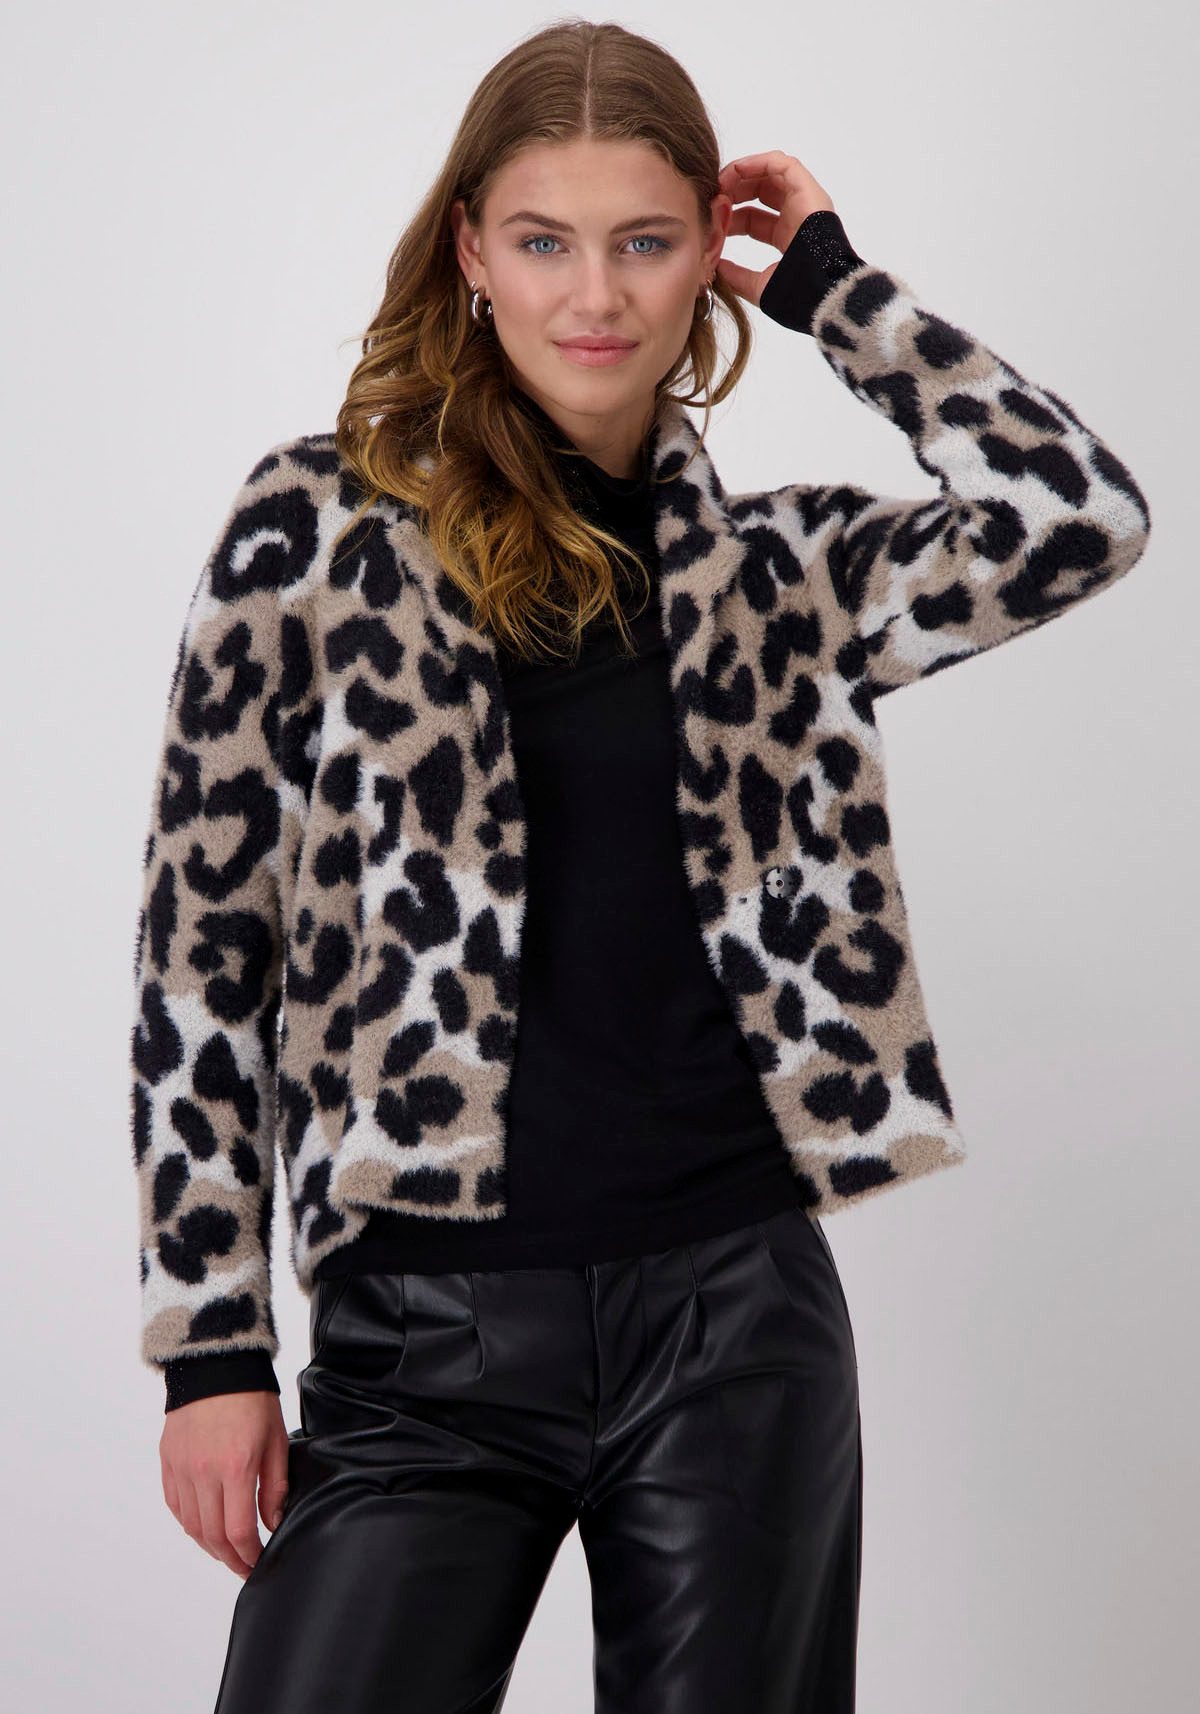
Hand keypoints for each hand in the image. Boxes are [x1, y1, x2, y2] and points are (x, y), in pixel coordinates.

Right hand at [160, 1391, 290, 1579]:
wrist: (216, 1364)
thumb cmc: (251, 1397)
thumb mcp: (276, 1438)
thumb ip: (275, 1486)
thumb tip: (273, 1523)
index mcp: (235, 1466)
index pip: (238, 1531)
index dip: (249, 1555)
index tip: (259, 1562)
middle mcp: (203, 1472)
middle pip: (212, 1536)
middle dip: (231, 1559)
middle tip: (244, 1566)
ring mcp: (182, 1468)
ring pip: (191, 1525)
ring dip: (209, 1546)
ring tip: (227, 1551)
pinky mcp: (169, 1461)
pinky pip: (176, 1505)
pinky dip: (189, 1523)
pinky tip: (204, 1526)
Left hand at [715, 151, 837, 307]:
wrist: (822, 293)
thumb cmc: (798, 295)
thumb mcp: (760, 288)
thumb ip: (738, 278)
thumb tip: (717, 269)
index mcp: (786, 237)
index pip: (752, 219)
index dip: (729, 216)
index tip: (712, 219)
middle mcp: (796, 216)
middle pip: (758, 193)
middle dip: (733, 192)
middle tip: (713, 197)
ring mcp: (804, 201)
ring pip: (770, 174)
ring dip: (742, 174)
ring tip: (722, 182)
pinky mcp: (809, 190)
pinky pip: (782, 164)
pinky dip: (758, 162)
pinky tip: (737, 171)